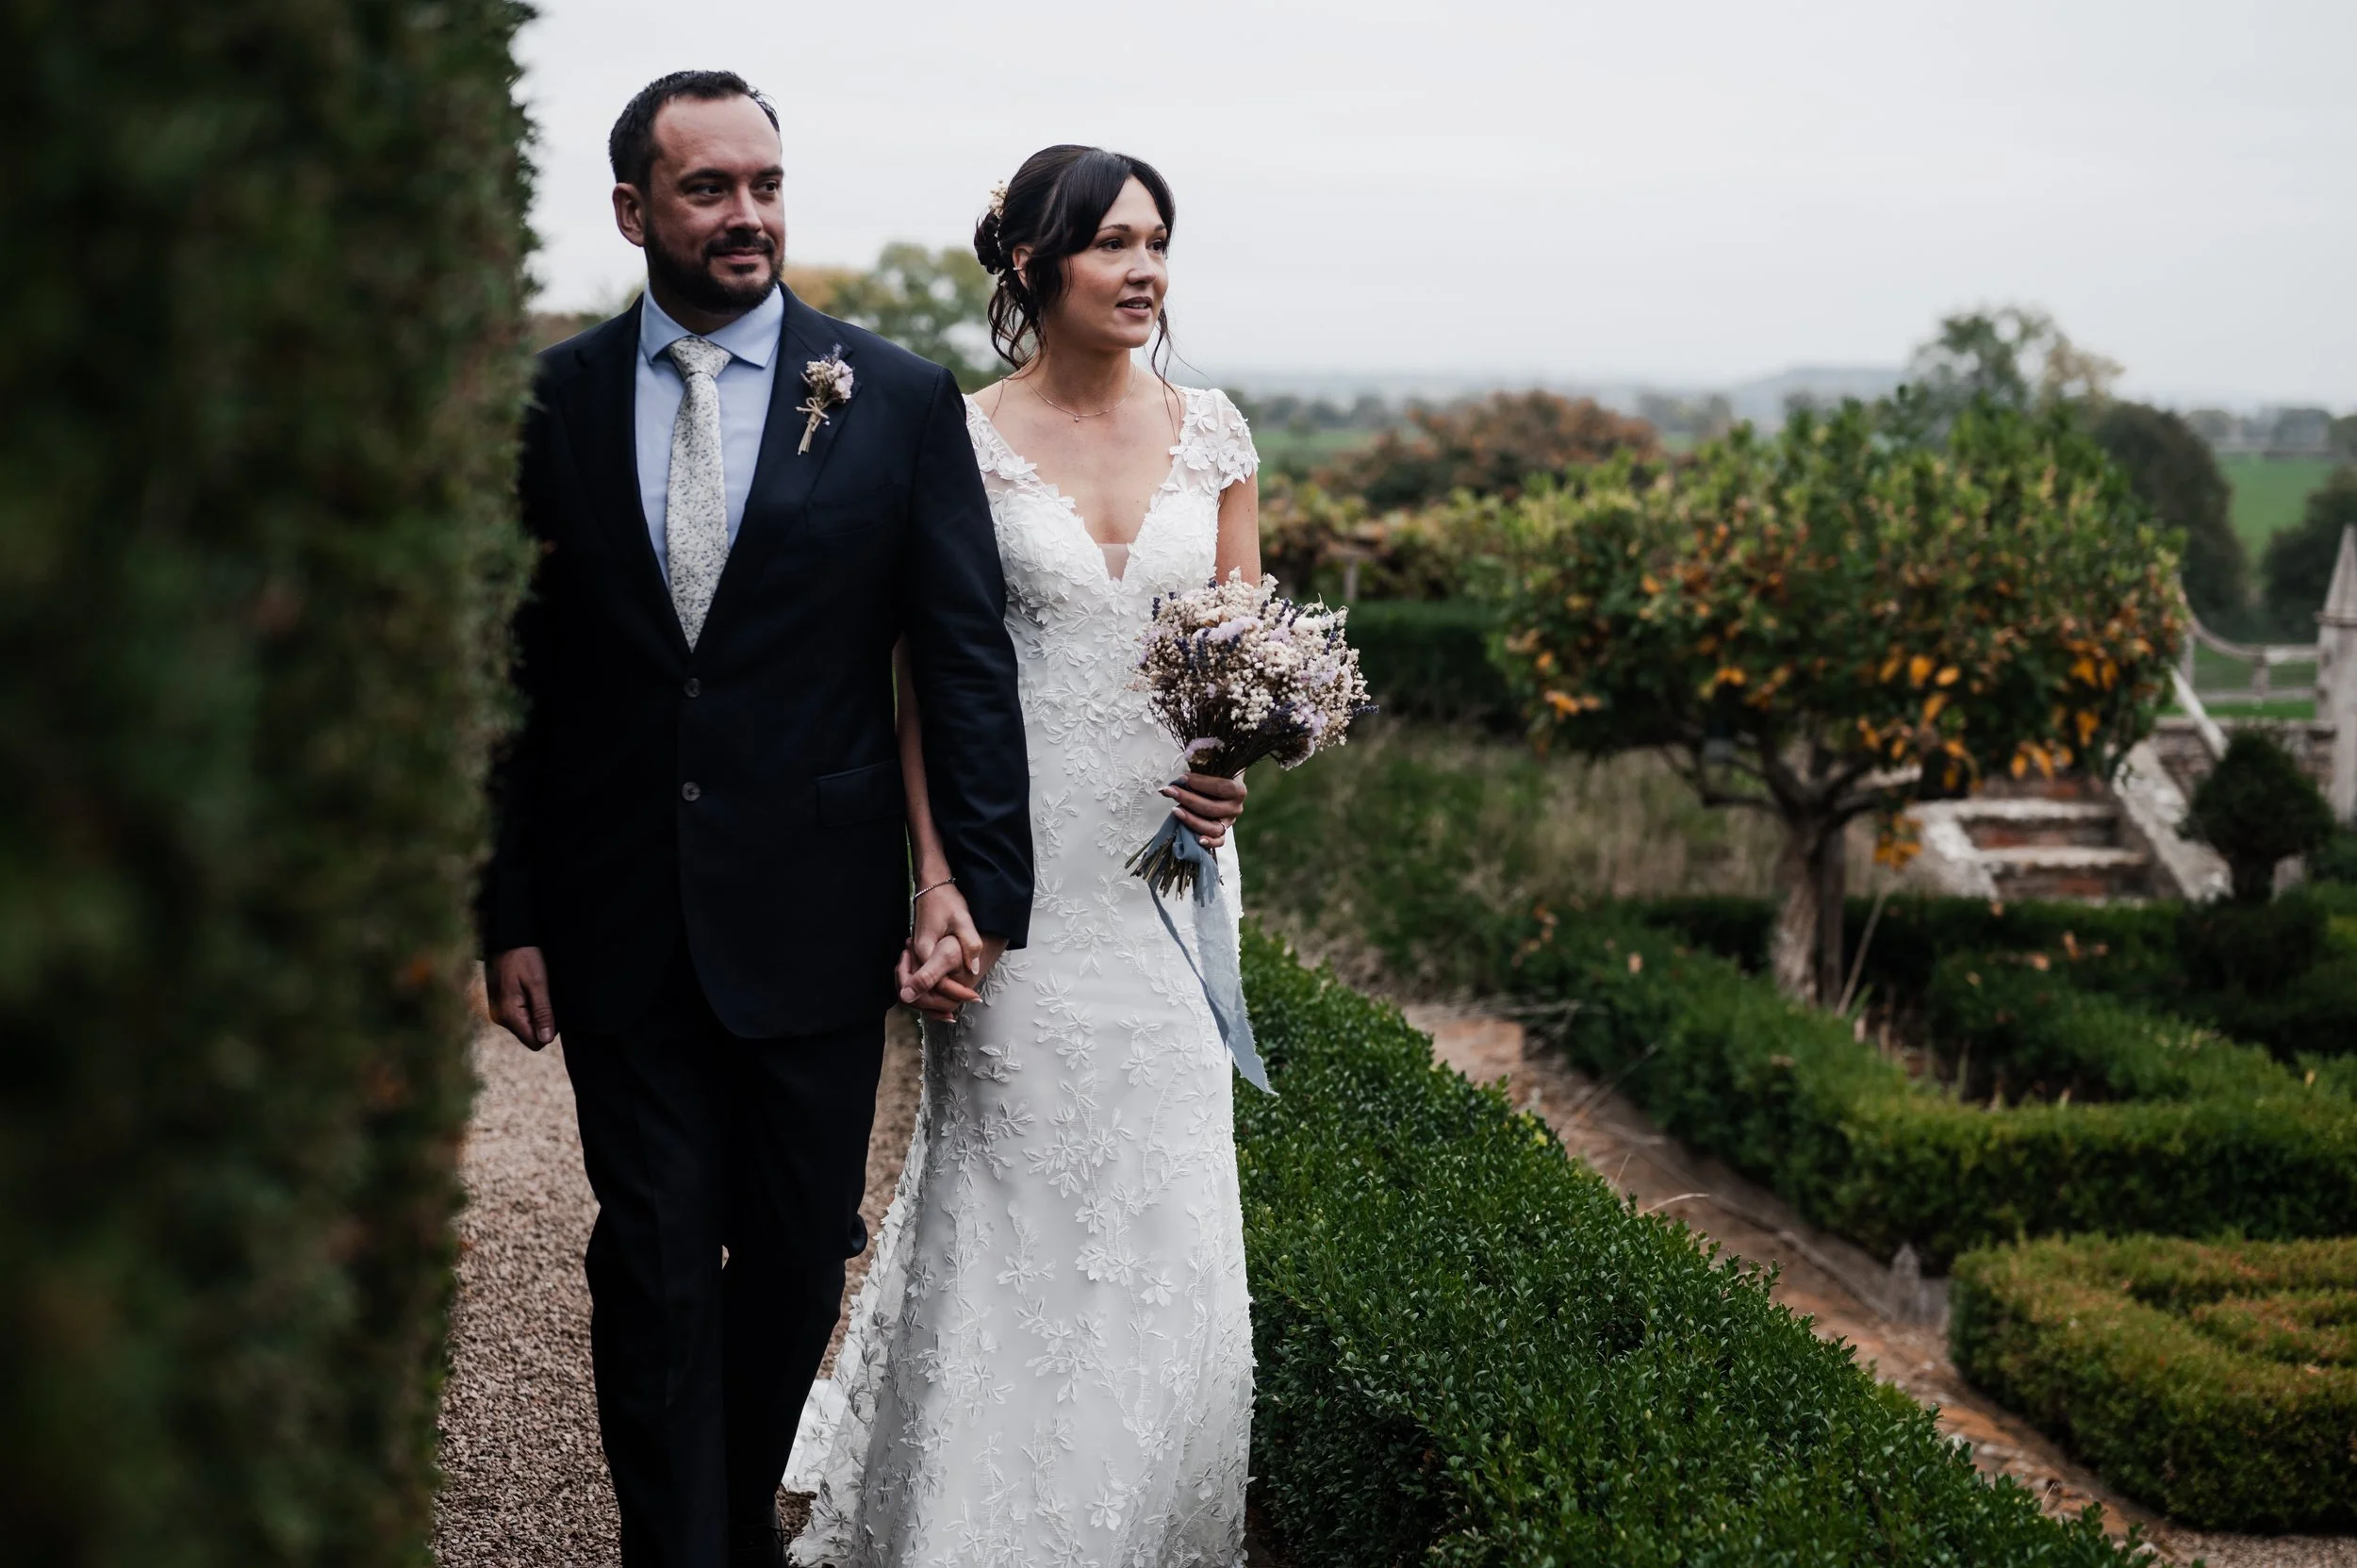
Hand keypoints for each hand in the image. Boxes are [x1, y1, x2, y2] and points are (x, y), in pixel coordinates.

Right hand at [490, 946, 556, 1048]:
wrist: (507, 939)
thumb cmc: (524, 957)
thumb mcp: (538, 984)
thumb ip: (542, 1012)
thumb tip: (546, 1040)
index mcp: (509, 1014)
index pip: (534, 1042)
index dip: (548, 1031)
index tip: (552, 1010)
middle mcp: (500, 1017)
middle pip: (529, 1035)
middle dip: (541, 1022)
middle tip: (545, 997)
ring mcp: (498, 1012)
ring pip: (524, 1026)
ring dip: (535, 1014)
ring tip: (536, 991)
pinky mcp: (500, 1005)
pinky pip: (519, 1016)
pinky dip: (528, 1007)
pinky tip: (530, 990)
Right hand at [899, 881, 1007, 1019]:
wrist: (932, 885)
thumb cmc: (947, 901)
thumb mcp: (963, 920)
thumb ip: (969, 945)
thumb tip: (972, 970)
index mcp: (924, 950)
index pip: (934, 984)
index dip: (954, 994)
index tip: (974, 997)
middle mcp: (914, 956)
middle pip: (916, 993)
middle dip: (936, 1007)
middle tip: (955, 1015)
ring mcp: (911, 956)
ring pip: (912, 990)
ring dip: (928, 1004)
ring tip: (948, 1013)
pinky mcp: (914, 954)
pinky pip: (915, 980)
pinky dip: (925, 992)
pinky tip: (940, 998)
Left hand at [1161, 770, 1247, 849]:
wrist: (1223, 784)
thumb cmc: (1214, 773)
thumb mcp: (1211, 766)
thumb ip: (1202, 763)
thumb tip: (1186, 762)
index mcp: (1238, 789)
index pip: (1221, 787)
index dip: (1201, 783)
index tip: (1182, 778)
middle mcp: (1236, 807)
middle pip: (1212, 808)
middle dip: (1188, 799)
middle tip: (1170, 791)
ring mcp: (1230, 822)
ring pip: (1212, 827)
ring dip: (1191, 820)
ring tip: (1175, 810)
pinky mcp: (1223, 832)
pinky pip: (1218, 842)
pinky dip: (1209, 842)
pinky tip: (1198, 840)